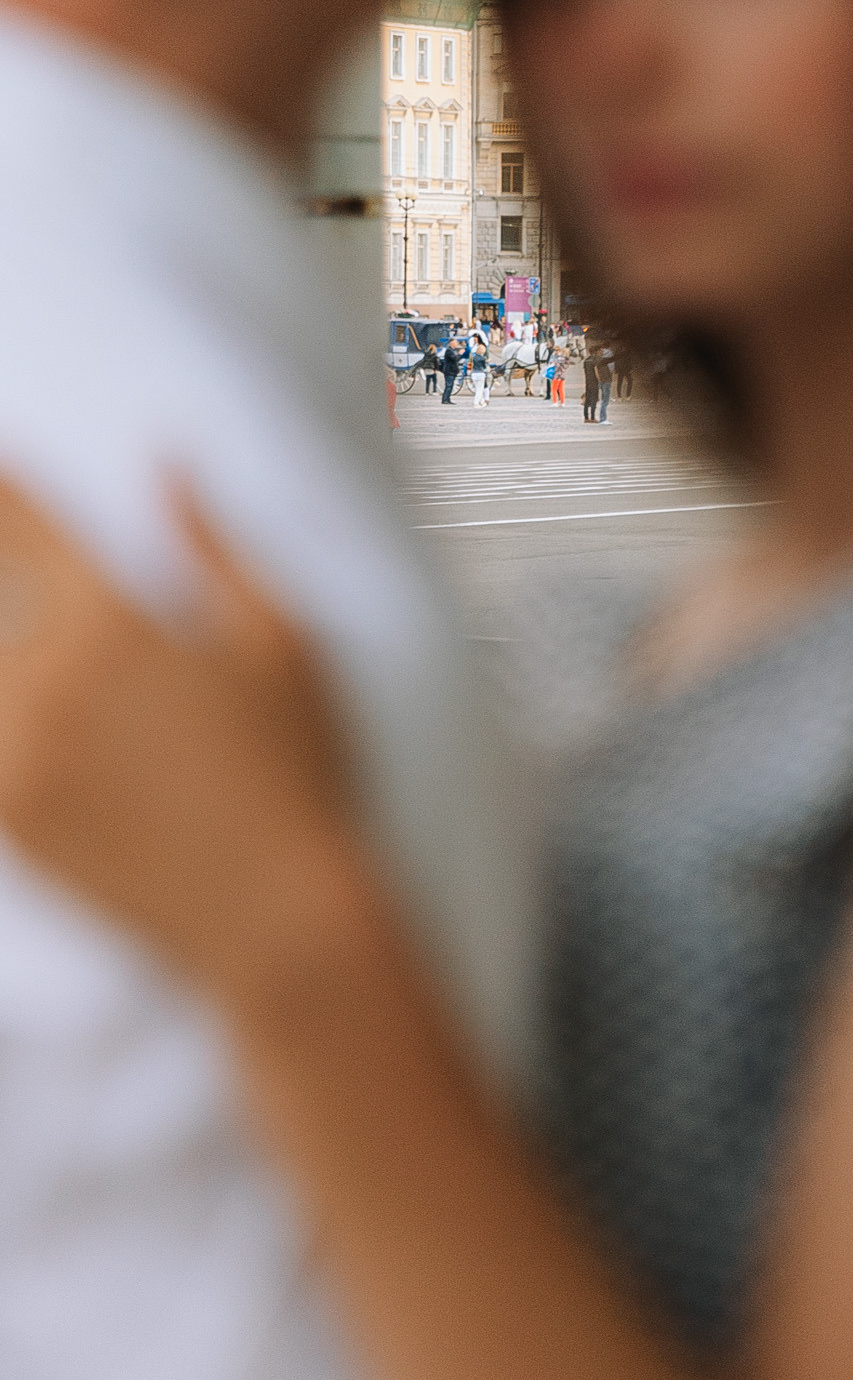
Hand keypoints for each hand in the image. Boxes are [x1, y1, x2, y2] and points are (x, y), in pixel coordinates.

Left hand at [0, 477, 356, 1006]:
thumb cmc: (297, 770)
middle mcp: (51, 679)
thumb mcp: (282, 640)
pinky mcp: (7, 817)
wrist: (276, 915)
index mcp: (120, 621)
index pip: (26, 521)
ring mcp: (16, 752)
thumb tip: (168, 465)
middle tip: (3, 550)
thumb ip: (213, 545)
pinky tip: (17, 706)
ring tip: (15, 639)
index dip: (3, 482)